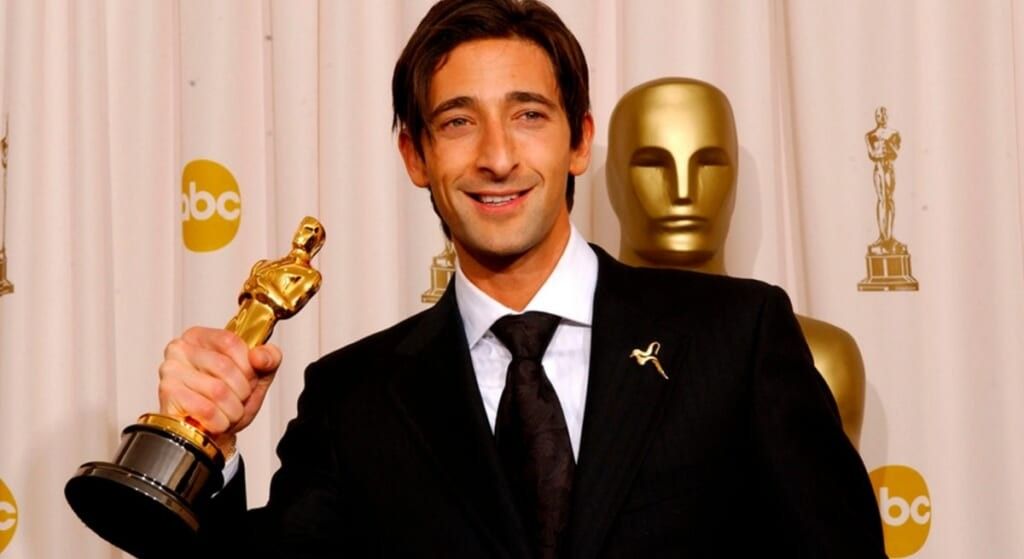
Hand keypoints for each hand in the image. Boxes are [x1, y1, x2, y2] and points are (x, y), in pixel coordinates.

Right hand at [158, 326, 282, 448]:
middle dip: (242, 391)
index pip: (231, 342)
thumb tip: (259, 356)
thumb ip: (269, 358)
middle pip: (225, 367)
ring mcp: (170, 372)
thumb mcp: (258, 374)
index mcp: (200, 336)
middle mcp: (180, 349)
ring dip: (233, 409)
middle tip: (238, 399)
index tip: (248, 377)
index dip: (247, 366)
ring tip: (228, 411)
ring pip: (217, 391)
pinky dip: (220, 421)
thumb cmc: (230, 399)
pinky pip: (206, 410)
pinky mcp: (168, 396)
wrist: (214, 433)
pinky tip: (216, 421)